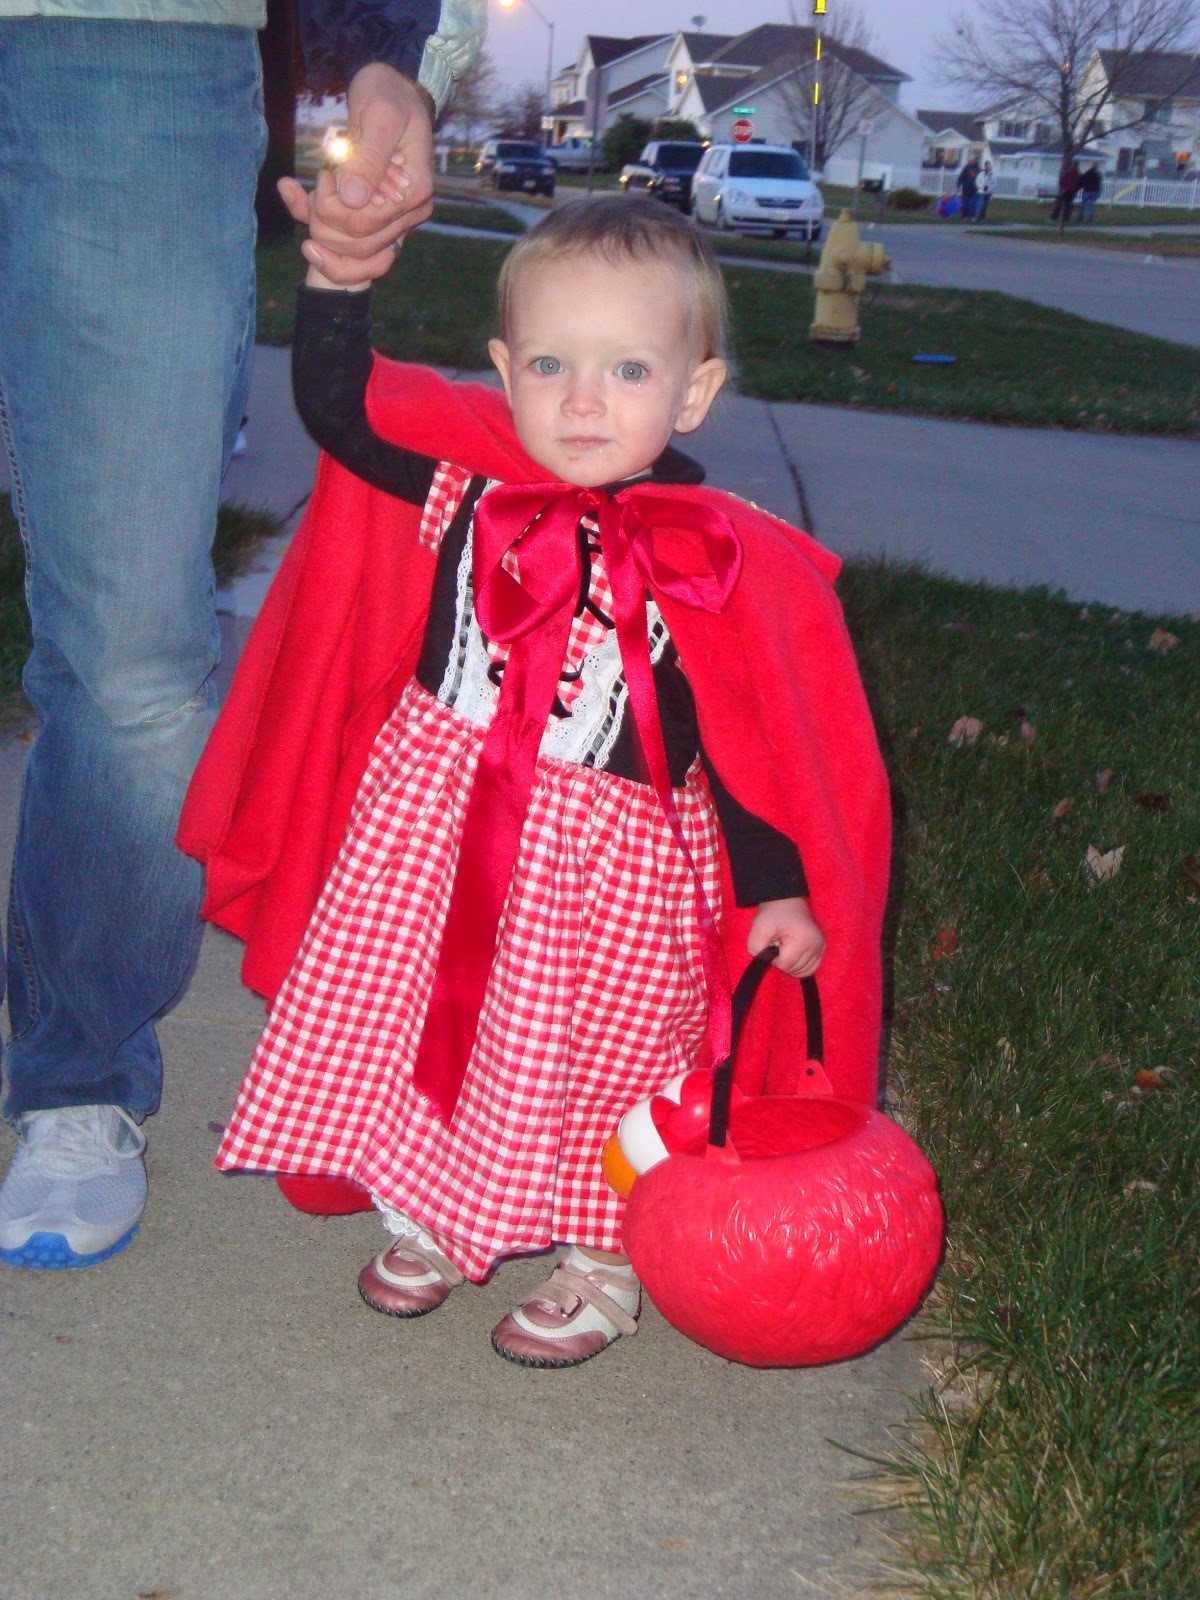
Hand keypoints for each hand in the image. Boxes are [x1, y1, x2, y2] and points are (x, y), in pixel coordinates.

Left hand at [279, 64, 435, 286]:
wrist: (395, 91)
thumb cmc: (388, 95)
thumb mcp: (380, 115)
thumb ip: (368, 158)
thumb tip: (351, 199)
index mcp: (413, 194)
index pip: (363, 225)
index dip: (331, 207)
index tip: (324, 173)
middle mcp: (408, 215)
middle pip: (357, 244)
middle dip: (323, 218)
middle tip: (320, 178)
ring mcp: (396, 221)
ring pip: (352, 253)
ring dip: (321, 227)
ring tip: (311, 189)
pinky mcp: (379, 221)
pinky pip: (352, 249)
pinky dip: (322, 236)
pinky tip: (297, 204)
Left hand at [747, 897, 825, 978]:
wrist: (787, 902)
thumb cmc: (773, 914)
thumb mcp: (758, 928)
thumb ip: (755, 948)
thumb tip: (766, 962)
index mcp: (802, 940)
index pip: (785, 965)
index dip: (773, 959)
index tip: (772, 945)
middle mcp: (816, 945)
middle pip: (794, 969)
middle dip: (782, 961)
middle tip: (778, 944)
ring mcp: (821, 947)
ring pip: (803, 971)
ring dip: (791, 964)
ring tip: (786, 948)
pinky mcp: (822, 948)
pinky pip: (812, 968)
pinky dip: (801, 966)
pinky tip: (793, 955)